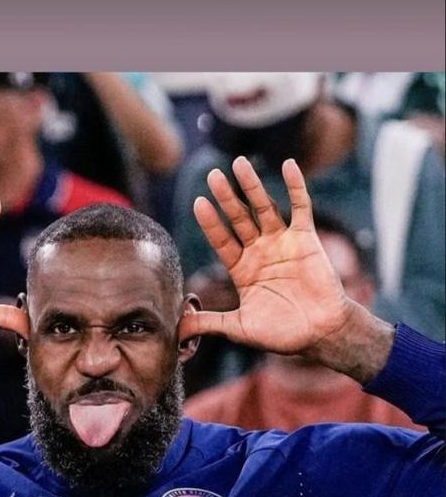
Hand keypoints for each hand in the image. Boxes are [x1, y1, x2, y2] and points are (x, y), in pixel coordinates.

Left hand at [181, 157, 354, 355]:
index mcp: (242, 270)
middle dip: (226, 197)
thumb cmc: (282, 334)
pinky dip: (295, 187)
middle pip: (239, 218)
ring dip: (252, 186)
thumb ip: (209, 322)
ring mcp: (282, 243)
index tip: (198, 202)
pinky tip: (287, 165)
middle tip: (212, 175)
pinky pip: (301, 207)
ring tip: (239, 163)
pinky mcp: (306, 239)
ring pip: (264, 208)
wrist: (320, 333)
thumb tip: (176, 330)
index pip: (221, 240)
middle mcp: (260, 252)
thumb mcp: (239, 329)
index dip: (211, 223)